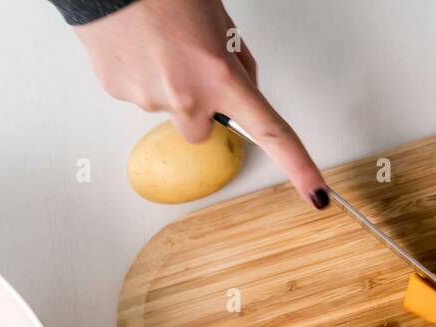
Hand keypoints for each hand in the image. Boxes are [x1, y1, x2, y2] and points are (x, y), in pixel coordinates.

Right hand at [75, 0, 326, 206]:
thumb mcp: (219, 22)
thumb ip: (237, 64)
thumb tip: (243, 89)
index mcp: (219, 76)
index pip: (270, 132)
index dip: (298, 166)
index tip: (317, 195)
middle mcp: (185, 96)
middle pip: (202, 129)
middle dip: (199, 105)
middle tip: (187, 63)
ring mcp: (149, 98)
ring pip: (169, 109)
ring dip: (168, 84)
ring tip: (157, 43)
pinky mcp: (118, 92)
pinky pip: (140, 94)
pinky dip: (141, 74)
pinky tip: (136, 45)